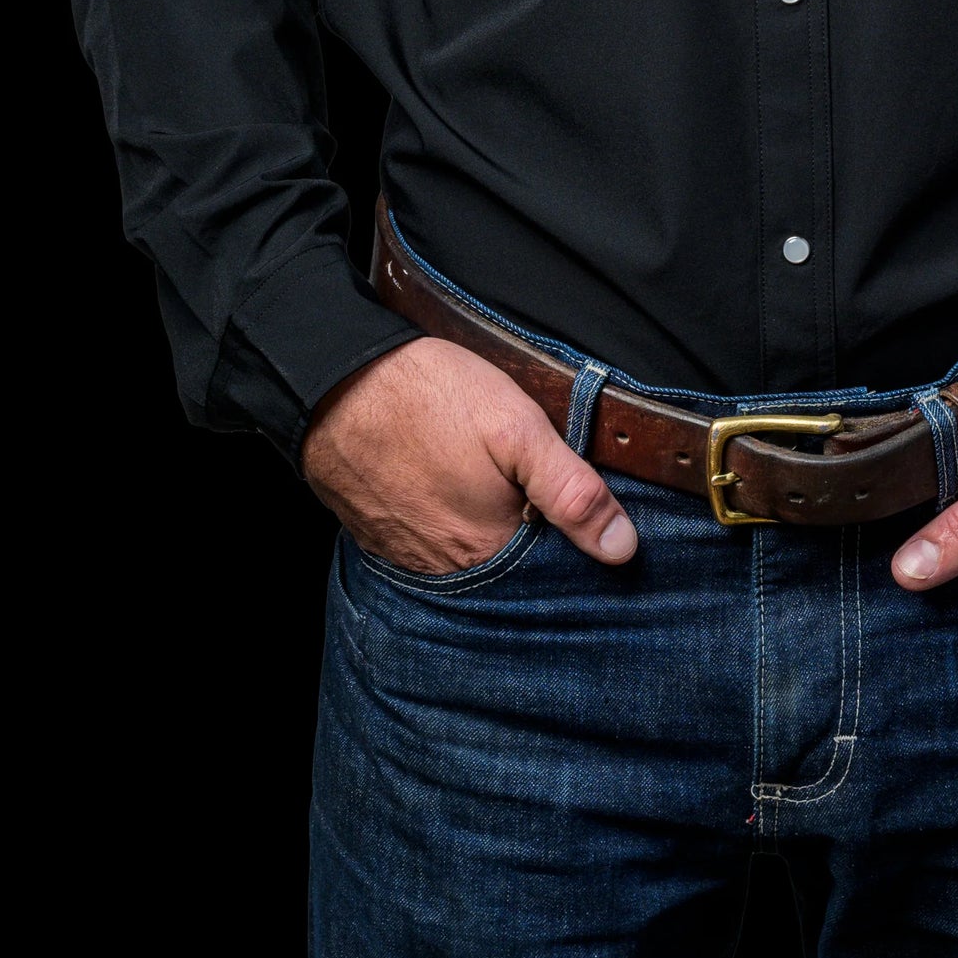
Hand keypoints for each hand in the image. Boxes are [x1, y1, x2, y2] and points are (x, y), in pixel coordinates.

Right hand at [302, 338, 638, 575]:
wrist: (334, 383)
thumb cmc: (429, 397)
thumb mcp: (517, 428)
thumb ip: (572, 491)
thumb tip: (623, 550)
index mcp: (489, 551)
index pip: (555, 575)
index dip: (577, 542)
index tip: (586, 511)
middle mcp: (450, 572)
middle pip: (514, 572)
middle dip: (537, 542)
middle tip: (539, 491)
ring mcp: (412, 560)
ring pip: (476, 562)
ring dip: (496, 536)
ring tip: (499, 488)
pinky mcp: (385, 540)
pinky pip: (436, 550)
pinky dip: (455, 529)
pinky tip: (459, 492)